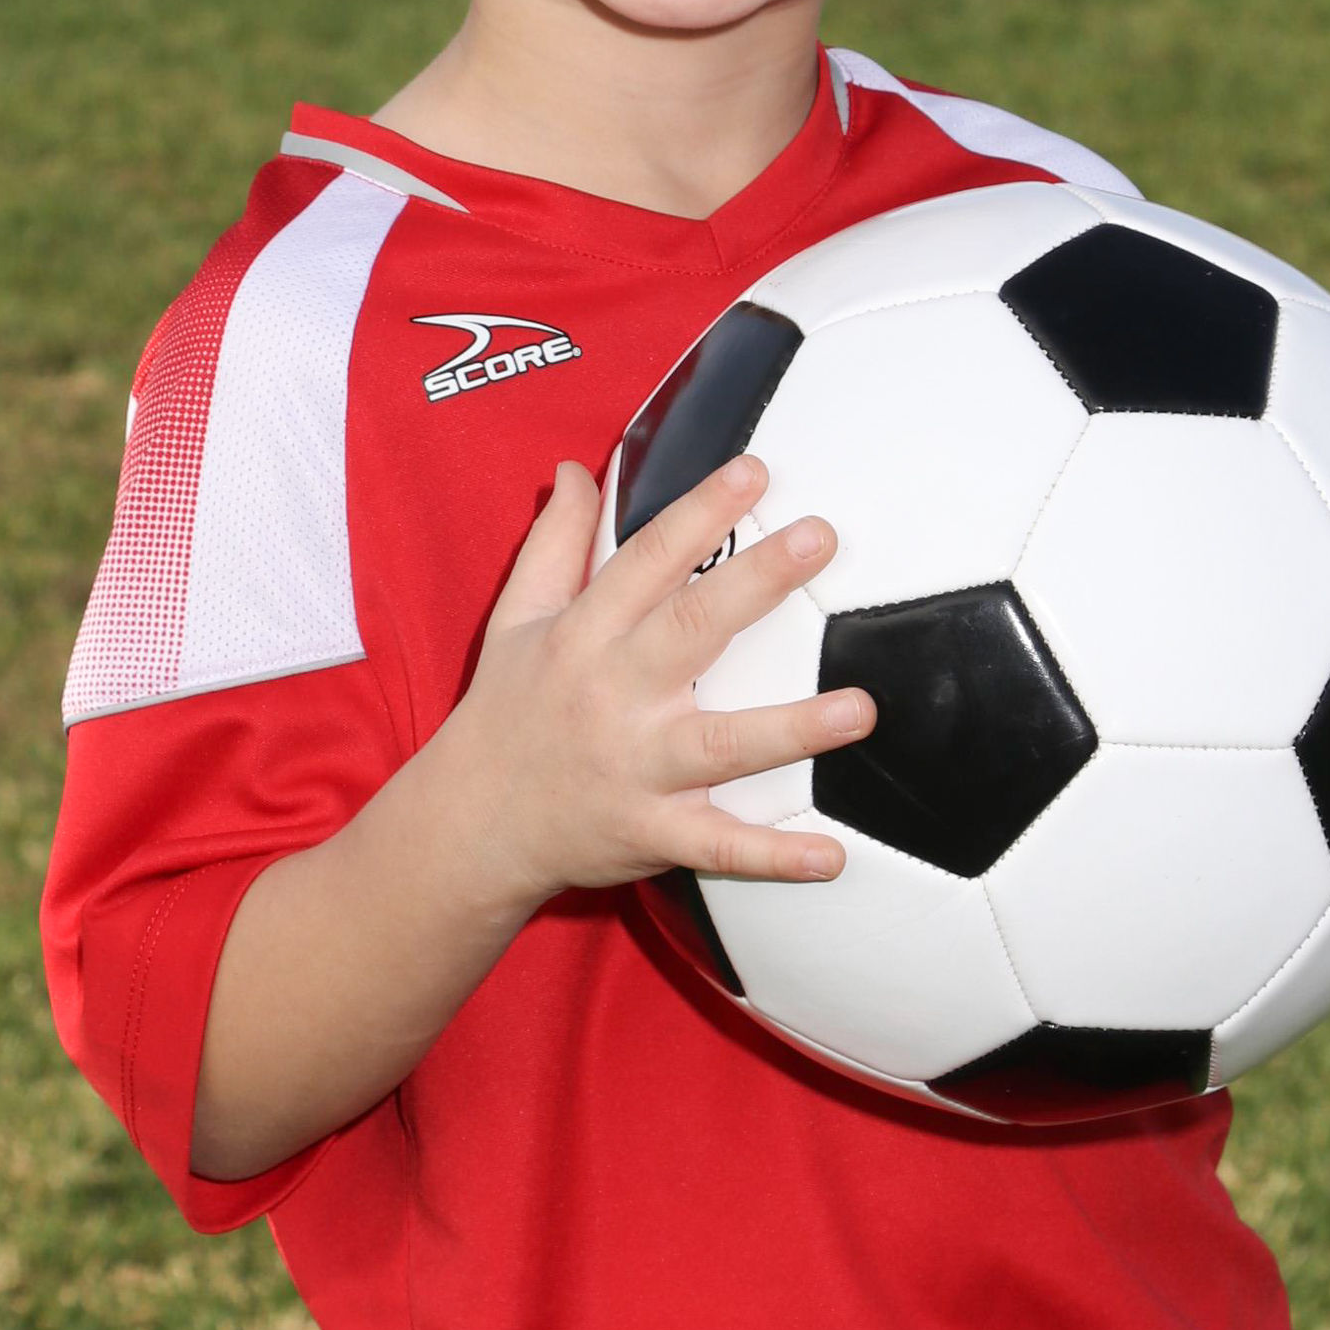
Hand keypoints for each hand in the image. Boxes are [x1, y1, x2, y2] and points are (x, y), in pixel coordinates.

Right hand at [446, 453, 871, 907]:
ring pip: (722, 745)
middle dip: (757, 582)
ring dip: (793, 730)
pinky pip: (718, 847)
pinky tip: (830, 857)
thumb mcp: (516, 618)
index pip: (647, 560)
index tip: (753, 471)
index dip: (700, 511)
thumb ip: (554, 543)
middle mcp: (613, 695)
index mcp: (583, 635)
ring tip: (860, 708)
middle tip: (819, 537)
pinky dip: (773, 858)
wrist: (469, 826)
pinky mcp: (651, 833)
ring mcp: (635, 769)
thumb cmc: (505, 712)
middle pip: (692, 630)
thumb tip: (575, 471)